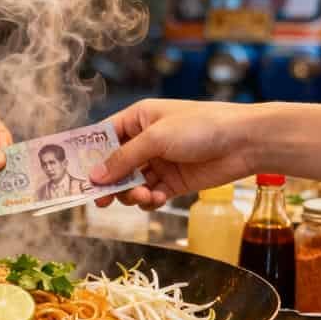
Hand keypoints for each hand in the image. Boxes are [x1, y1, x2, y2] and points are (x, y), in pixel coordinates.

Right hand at [88, 99, 259, 208]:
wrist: (245, 143)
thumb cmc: (202, 127)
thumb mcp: (157, 138)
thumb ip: (124, 158)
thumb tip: (94, 176)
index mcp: (138, 119)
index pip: (103, 136)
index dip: (88, 155)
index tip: (74, 175)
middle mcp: (145, 140)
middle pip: (114, 165)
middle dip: (109, 183)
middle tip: (102, 200)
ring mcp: (159, 162)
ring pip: (131, 184)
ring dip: (132, 194)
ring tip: (143, 196)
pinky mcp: (173, 182)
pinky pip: (150, 195)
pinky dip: (150, 200)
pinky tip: (158, 198)